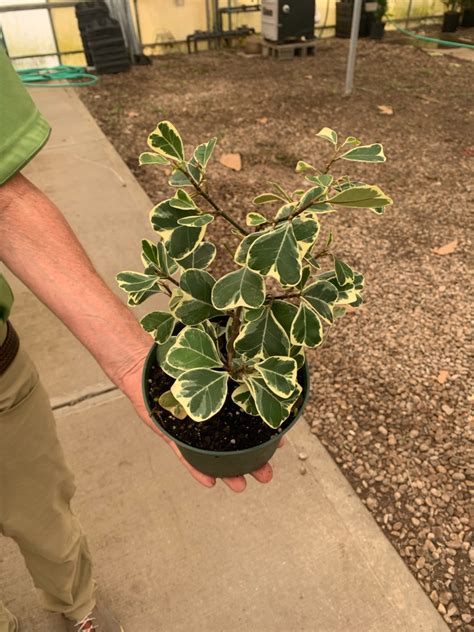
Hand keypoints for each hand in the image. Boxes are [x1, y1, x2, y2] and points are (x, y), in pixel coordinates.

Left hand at [118, 351, 283, 491]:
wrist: (146, 363)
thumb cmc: (180, 359)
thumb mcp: (210, 362)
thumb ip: (230, 371)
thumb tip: (257, 365)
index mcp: (222, 402)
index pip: (248, 423)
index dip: (264, 436)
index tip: (279, 445)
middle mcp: (210, 418)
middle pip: (234, 445)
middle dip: (252, 462)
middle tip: (266, 476)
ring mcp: (192, 427)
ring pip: (213, 455)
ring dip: (228, 472)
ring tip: (242, 486)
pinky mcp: (172, 433)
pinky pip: (186, 455)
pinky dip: (196, 468)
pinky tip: (210, 482)